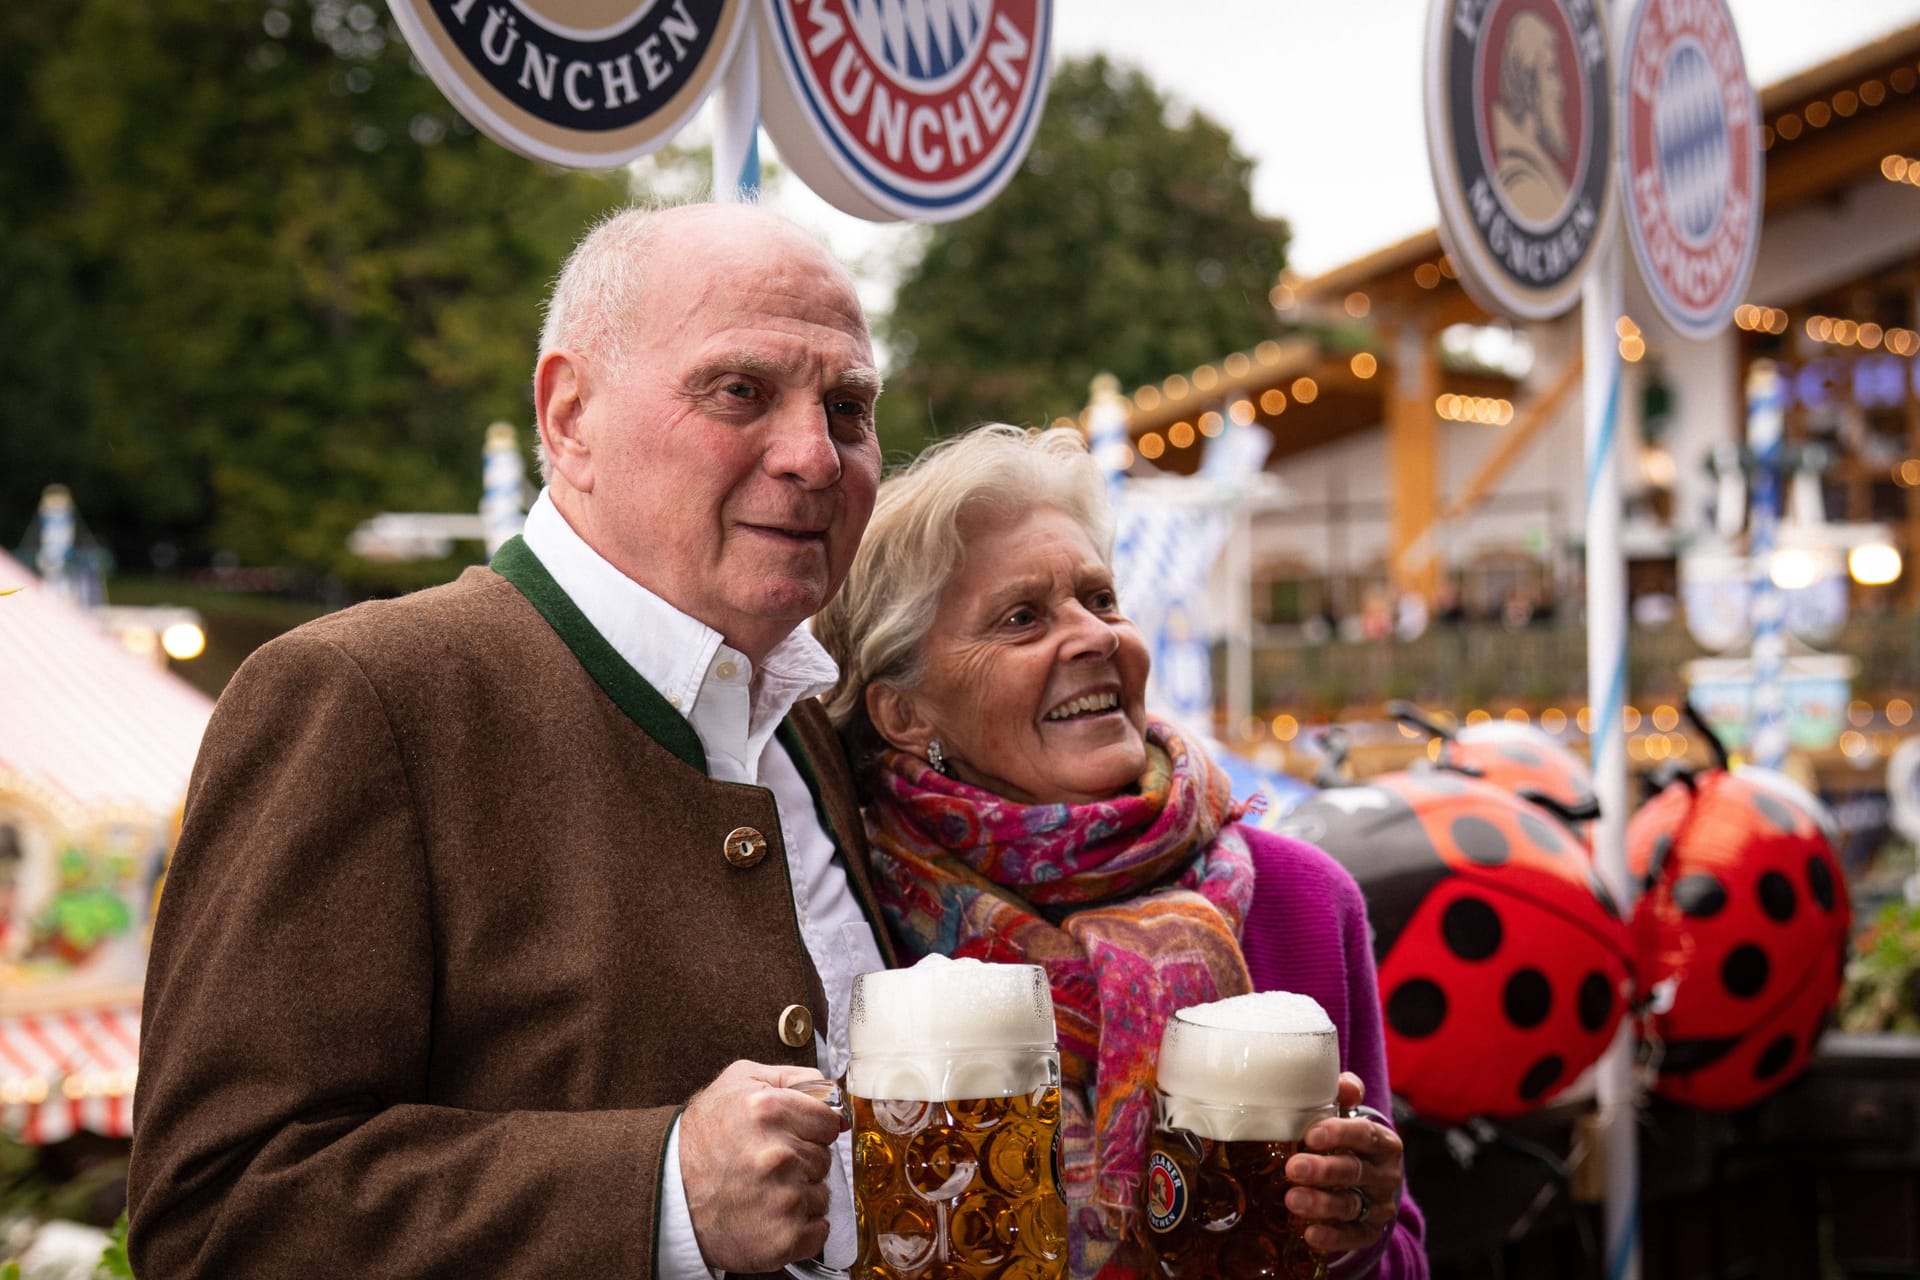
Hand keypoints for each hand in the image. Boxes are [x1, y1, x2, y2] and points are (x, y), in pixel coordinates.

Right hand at [679, 1060, 844, 1271]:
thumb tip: (833, 1094)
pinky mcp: (782, 1238)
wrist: (668, 1195)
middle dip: (801, 1161)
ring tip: (763, 1190)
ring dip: (800, 1194)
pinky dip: (801, 1227)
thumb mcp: (739, 1081)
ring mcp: (783, 1199)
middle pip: (825, 1159)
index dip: (811, 1128)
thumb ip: (793, 1078)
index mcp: (770, 1110)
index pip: (829, 1121)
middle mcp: (778, 1154)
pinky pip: (818, 1230)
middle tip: (766, 1164)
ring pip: (821, 1194)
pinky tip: (770, 1215)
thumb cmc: (702, 1138)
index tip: (791, 1135)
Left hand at [1283, 1072, 1404, 1253]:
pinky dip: (1332, 1237)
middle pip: (1355, 1171)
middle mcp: (1384, 1175)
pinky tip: (1309, 1233)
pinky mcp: (1369, 1231)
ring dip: (1321, 1203)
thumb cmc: (1350, 1142)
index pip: (1366, 1135)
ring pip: (1351, 1205)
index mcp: (1383, 1143)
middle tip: (1294, 1167)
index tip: (1311, 1135)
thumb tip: (1343, 1084)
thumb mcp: (1350, 1116)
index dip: (1340, 1134)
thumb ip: (1346, 1095)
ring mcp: (1378, 1206)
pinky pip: (1353, 1237)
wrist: (1370, 1182)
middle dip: (1324, 1170)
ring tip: (1292, 1200)